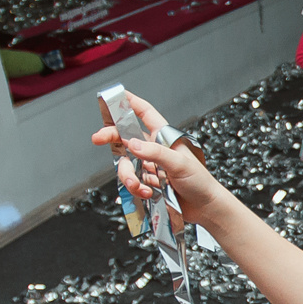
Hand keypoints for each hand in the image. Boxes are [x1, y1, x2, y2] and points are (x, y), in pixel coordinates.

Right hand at [88, 92, 221, 223]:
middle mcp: (154, 149)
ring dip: (128, 176)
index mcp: (164, 137)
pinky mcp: (148, 184)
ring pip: (126, 165)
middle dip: (111, 136)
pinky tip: (148, 194)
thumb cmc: (200, 181)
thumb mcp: (179, 163)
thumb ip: (155, 153)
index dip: (130, 102)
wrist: (205, 208)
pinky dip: (137, 190)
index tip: (115, 95)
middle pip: (125, 137)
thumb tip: (132, 144)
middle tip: (97, 138)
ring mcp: (150, 167)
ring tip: (139, 187)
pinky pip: (133, 183)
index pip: (144, 113)